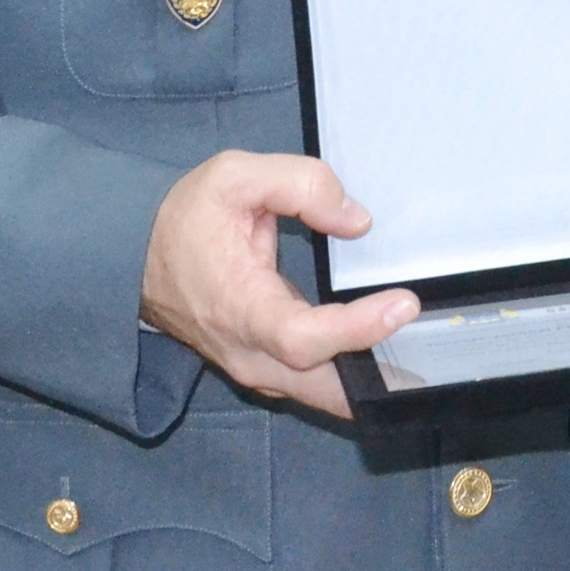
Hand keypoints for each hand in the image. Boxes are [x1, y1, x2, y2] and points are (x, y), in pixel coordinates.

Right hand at [140, 150, 419, 419]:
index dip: (356, 328)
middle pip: (323, 386)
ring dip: (369, 385)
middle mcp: (248, 352)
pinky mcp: (263, 367)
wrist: (133, 258)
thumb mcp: (233, 176)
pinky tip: (390, 364)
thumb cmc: (184, 218)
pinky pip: (313, 384)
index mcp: (240, 308)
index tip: (403, 304)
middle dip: (378, 381)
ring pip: (321, 394)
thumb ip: (298, 185)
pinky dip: (351, 381)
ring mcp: (255, 368)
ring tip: (428, 366)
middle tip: (437, 364)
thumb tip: (355, 220)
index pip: (304, 337)